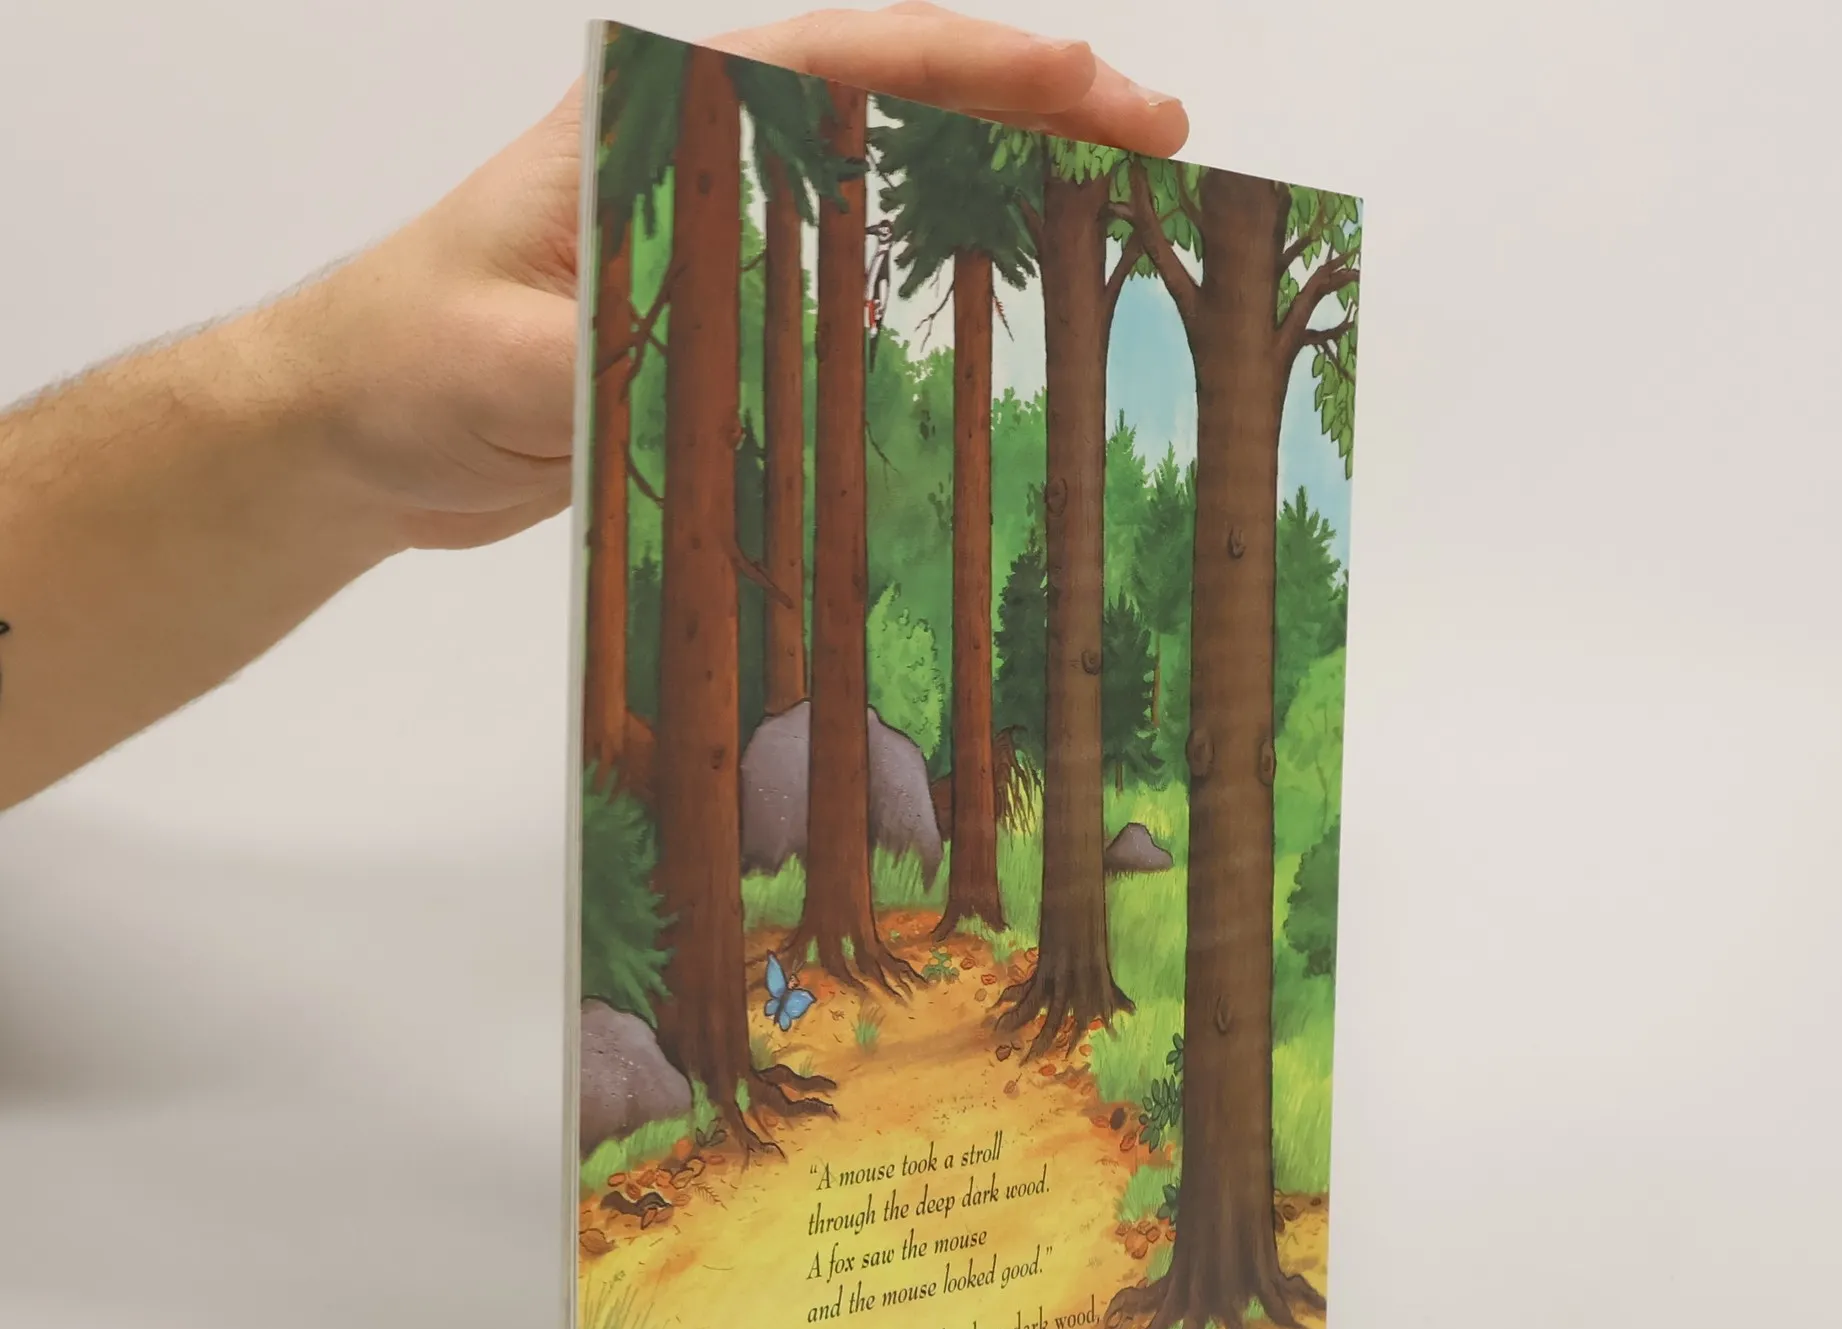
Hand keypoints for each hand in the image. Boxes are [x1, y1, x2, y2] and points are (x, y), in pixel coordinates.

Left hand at [273, 4, 1189, 553]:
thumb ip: (610, 354)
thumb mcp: (503, 355)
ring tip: (1117, 212)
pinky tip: (1008, 314)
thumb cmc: (405, 360)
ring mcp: (720, 235)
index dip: (975, 63)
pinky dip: (937, 288)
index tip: (1087, 75)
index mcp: (658, 122)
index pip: (843, 62)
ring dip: (1000, 194)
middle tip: (1156, 136)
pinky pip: (852, 286)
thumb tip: (726, 364)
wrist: (360, 428)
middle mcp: (704, 161)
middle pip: (893, 107)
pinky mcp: (722, 317)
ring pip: (886, 189)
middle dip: (1028, 112)